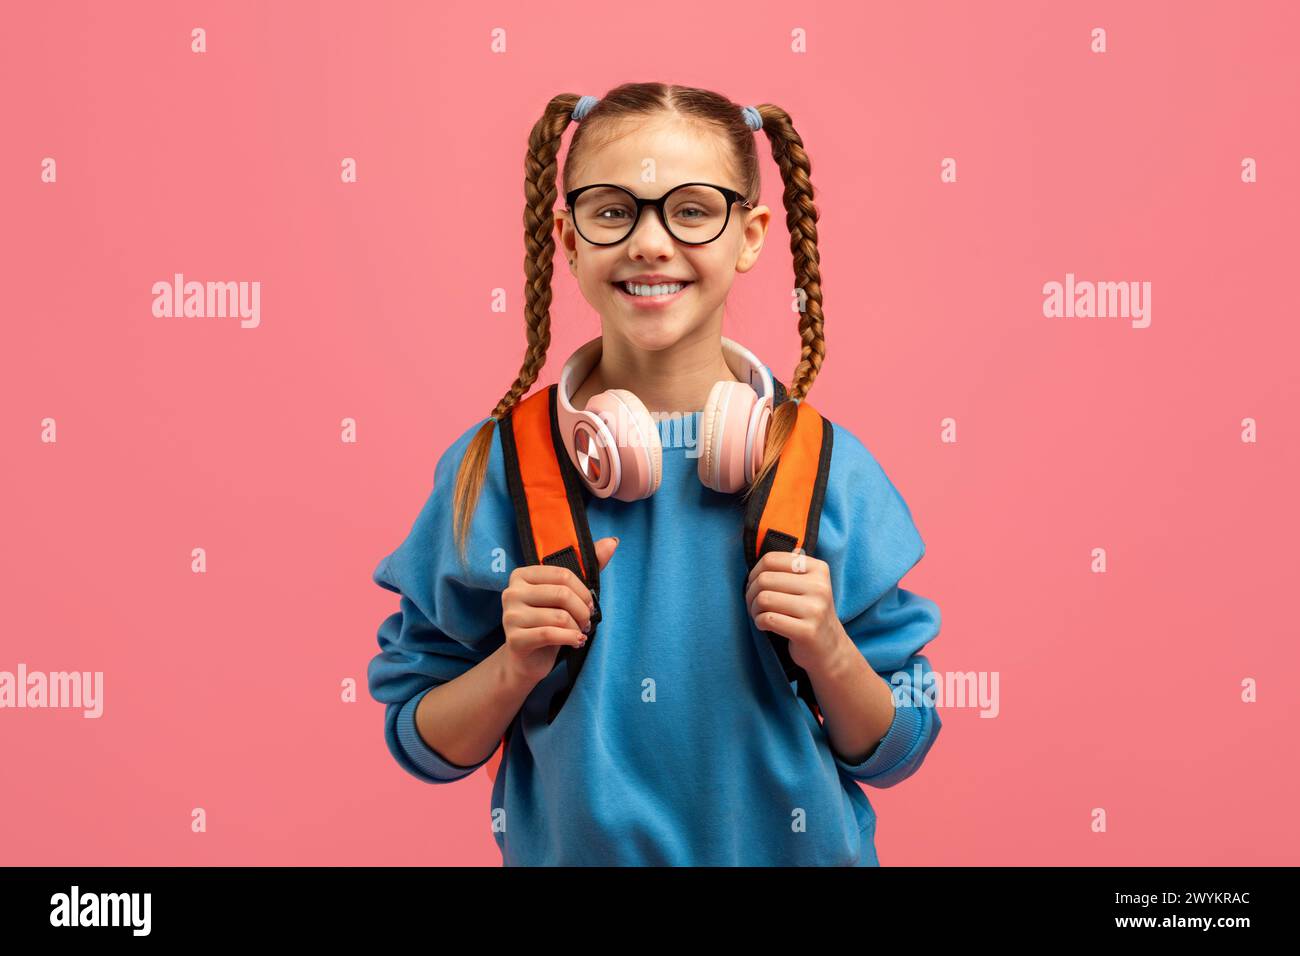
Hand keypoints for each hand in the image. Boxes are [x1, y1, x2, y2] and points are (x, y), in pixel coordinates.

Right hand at [501, 537, 618, 687]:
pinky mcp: (514, 639)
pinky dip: (570, 638)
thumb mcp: (566, 594)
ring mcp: (510, 615)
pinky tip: (575, 642)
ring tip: (578, 633)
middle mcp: (511, 592)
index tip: (589, 604)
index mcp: (522, 575)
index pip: (562, 574)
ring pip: (559, 617)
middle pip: (562, 594)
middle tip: (586, 622)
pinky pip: (550, 634)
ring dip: (577, 628)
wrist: (527, 658)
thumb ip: (588, 567)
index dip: (583, 591)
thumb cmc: (547, 622)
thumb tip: (612, 542)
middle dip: (582, 611)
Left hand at [744, 549, 844, 672]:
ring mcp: (815, 609)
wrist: (829, 648)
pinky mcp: (807, 631)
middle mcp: (820, 586)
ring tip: (759, 615)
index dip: (754, 572)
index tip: (755, 585)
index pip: (771, 559)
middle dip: (751, 593)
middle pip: (764, 579)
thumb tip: (759, 557)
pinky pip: (768, 619)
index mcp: (818, 569)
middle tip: (754, 604)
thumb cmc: (809, 612)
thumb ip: (788, 568)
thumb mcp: (807, 585)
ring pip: (764, 599)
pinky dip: (760, 622)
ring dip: (754, 609)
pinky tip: (766, 625)